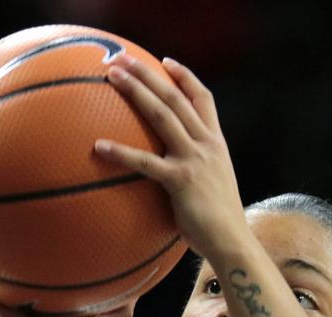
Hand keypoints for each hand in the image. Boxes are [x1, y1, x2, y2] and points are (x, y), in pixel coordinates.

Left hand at [94, 55, 252, 261]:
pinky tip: (99, 146)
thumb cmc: (219, 222)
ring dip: (136, 92)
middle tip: (123, 59)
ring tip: (112, 76)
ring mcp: (195, 160)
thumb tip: (173, 170)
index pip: (203, 99)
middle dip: (149, 74)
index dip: (184, 77)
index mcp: (216, 144)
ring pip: (163, 115)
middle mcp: (207, 145)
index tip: (165, 62)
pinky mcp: (181, 181)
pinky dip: (121, 152)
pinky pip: (145, 163)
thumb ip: (198, 170)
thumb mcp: (214, 185)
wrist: (232, 242)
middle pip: (176, 98)